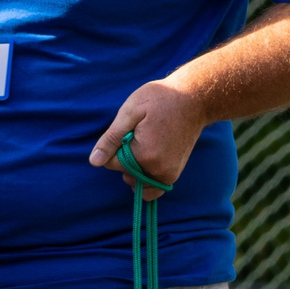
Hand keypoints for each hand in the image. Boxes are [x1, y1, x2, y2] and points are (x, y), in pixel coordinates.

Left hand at [89, 81, 207, 200]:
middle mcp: (157, 170)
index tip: (129, 130)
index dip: (115, 146)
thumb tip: (94, 162)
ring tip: (147, 143)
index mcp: (144, 155)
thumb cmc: (161, 99)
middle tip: (139, 135)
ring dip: (135, 168)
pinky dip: (145, 178)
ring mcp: (168, 175)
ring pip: (136, 182)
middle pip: (124, 173)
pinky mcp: (174, 175)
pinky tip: (147, 161)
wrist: (194, 100)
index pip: (111, 163)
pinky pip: (152, 189)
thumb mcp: (130, 111)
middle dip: (125, 157)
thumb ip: (111, 139)